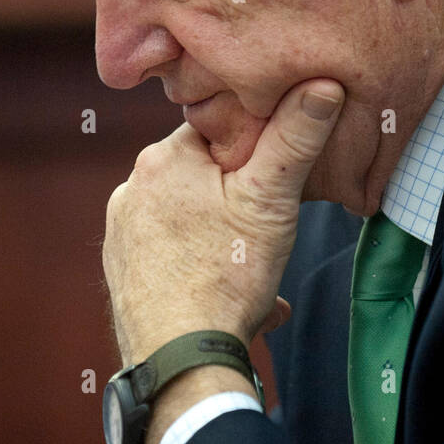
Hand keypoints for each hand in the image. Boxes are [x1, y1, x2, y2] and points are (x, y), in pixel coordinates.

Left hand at [103, 79, 344, 368]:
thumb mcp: (271, 198)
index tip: (277, 174)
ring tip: (255, 266)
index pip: (217, 128)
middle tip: (270, 227)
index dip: (255, 148)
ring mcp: (121, 233)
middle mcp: (130, 189)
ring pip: (190, 216)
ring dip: (224, 235)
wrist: (180, 359)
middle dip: (240, 197)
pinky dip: (203, 265)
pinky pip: (174, 253)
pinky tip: (235, 293)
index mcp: (162, 158)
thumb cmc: (226, 275)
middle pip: (203, 173)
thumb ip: (296, 136)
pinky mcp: (123, 272)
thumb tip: (321, 84)